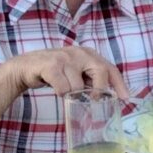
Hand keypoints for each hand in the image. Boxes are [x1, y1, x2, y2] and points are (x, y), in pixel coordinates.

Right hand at [14, 46, 130, 104]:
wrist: (26, 67)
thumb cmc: (55, 72)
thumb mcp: (76, 72)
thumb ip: (91, 78)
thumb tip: (110, 94)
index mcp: (88, 54)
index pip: (109, 68)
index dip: (119, 83)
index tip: (126, 98)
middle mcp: (79, 52)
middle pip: (100, 71)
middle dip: (99, 89)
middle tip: (93, 100)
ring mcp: (65, 57)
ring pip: (78, 85)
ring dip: (72, 94)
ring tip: (63, 89)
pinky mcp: (51, 65)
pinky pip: (63, 88)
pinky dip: (60, 93)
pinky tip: (55, 88)